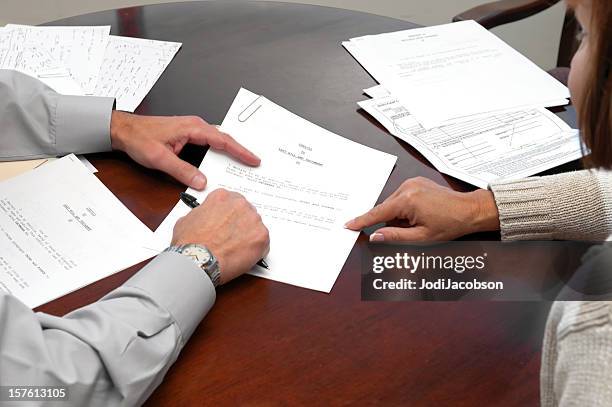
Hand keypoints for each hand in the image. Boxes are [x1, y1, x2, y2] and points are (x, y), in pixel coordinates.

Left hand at [110, 111, 259, 189]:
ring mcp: (192, 129)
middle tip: (254, 163)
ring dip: (231, 150)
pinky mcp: (188, 134)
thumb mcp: (160, 158)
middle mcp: (195, 126)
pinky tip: (222, 159)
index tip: (253, 160)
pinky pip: (210, 141)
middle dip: (241, 151)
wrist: (124, 130)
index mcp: (192, 128)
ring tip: (243, 162)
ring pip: (218, 140)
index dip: (240, 151)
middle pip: (225, 139)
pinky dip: (220, 150)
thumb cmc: (139, 138)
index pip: (223, 140)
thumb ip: (182, 171)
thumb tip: (201, 182)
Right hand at [171, 189, 269, 283]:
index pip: (232, 200)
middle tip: (232, 237)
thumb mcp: (187, 219)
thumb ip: (202, 213)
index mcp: (222, 197)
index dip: (230, 214)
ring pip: (256, 226)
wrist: (198, 260)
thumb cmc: (190, 243)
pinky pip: (263, 242)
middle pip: (246, 212)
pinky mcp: (262, 236)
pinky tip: (244, 256)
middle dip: (241, 224)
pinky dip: (256, 249)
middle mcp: (240, 204)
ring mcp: (253, 220)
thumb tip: (205, 218)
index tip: (228, 222)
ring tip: (236, 249)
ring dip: (249, 236)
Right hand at [345, 177, 499, 241]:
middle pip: (386, 208)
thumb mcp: (421, 237)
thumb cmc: (450, 224)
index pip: (377, 213)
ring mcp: (412, 183)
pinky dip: (404, 208)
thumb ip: (395, 237)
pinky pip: (401, 197)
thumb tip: (376, 237)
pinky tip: (419, 214)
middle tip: (411, 230)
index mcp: (407, 200)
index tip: (348, 225)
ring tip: (419, 222)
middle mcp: (407, 188)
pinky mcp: (416, 182)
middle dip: (391, 222)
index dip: (362, 221)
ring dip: (399, 215)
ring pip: (393, 203)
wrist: (469, 210)